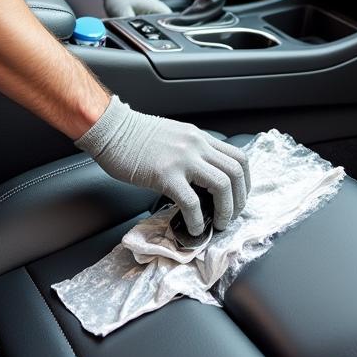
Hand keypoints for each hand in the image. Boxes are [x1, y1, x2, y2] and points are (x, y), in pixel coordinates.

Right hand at [75, 96, 249, 233]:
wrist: (111, 128)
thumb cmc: (135, 135)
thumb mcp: (173, 137)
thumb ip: (190, 153)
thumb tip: (201, 180)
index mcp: (199, 137)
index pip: (238, 157)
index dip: (245, 182)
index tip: (239, 198)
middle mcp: (196, 145)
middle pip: (235, 172)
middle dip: (239, 200)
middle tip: (230, 217)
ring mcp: (182, 159)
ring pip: (221, 185)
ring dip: (225, 210)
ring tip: (218, 224)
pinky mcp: (165, 174)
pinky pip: (192, 201)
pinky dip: (198, 220)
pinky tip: (194, 228)